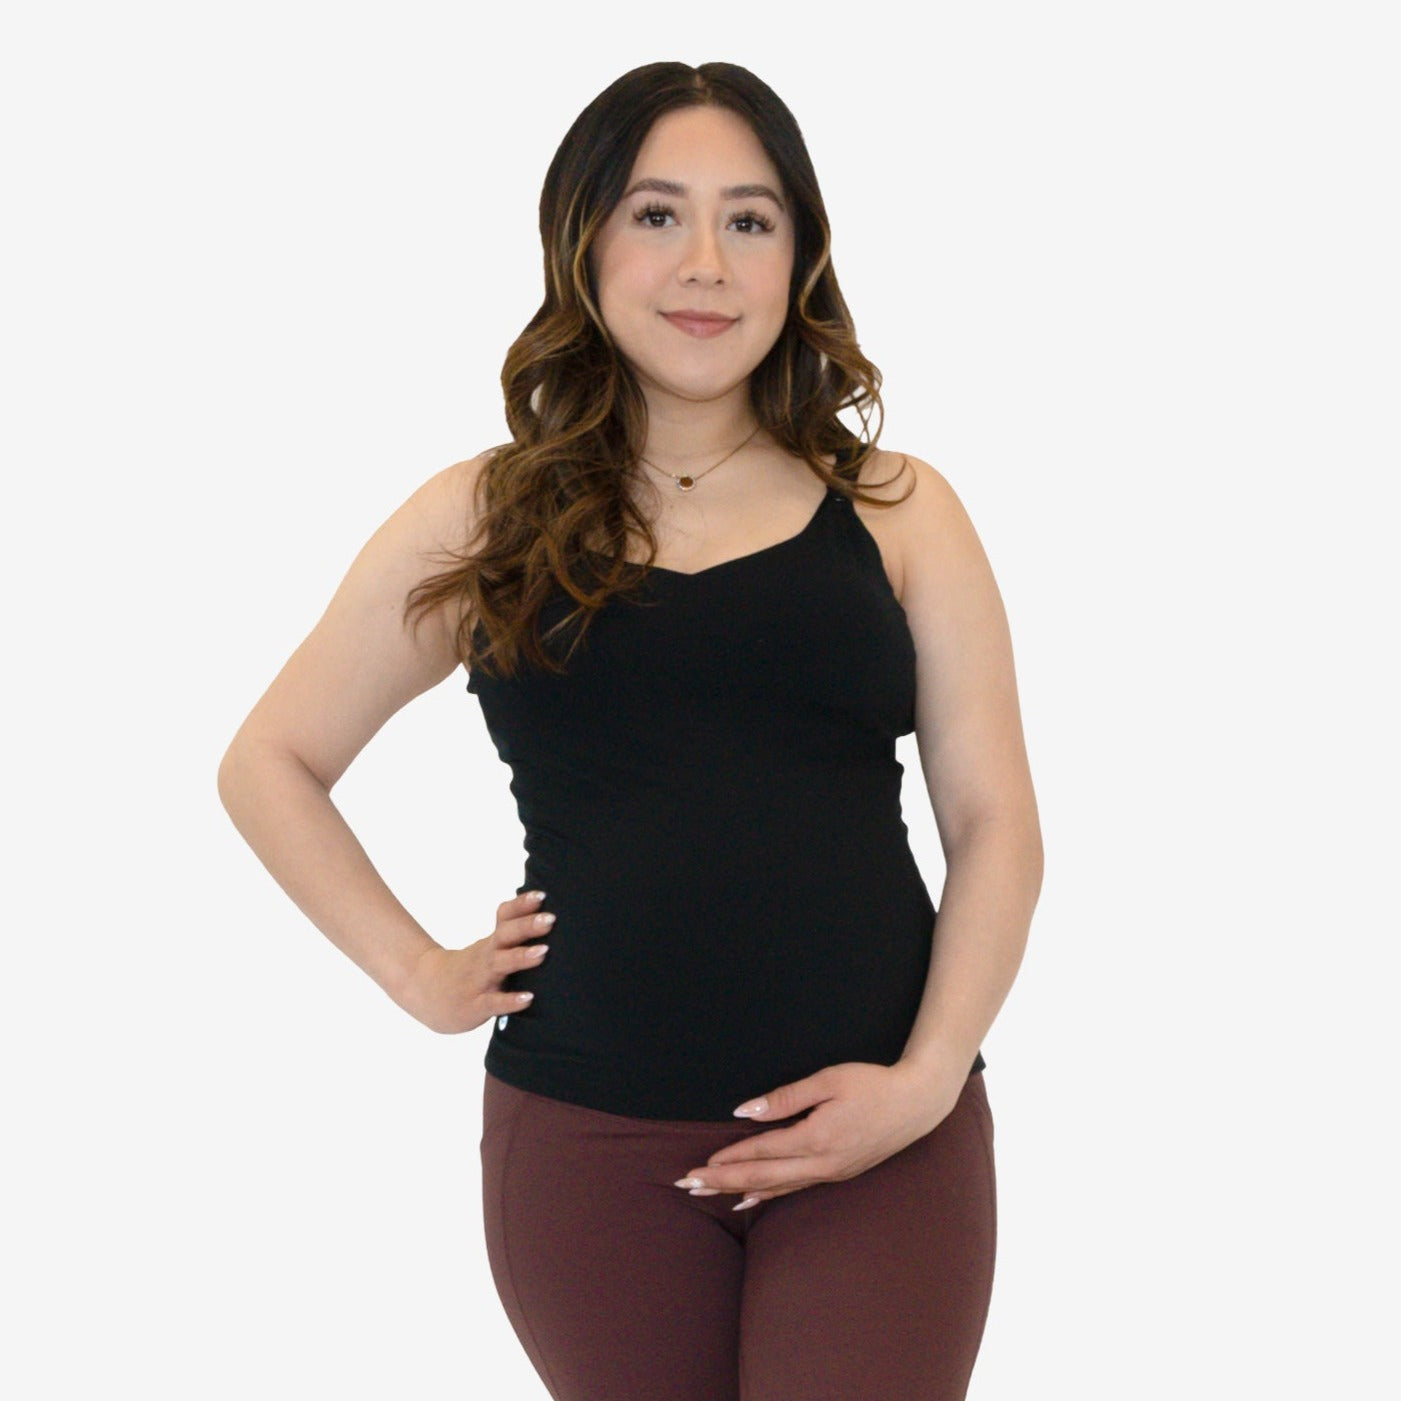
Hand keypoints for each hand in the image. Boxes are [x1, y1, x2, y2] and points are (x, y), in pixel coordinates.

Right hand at [398, 890, 551, 1033]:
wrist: (426, 992)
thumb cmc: (470, 967)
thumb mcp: (489, 946)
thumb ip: (512, 930)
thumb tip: (545, 910)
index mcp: (492, 941)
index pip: (505, 916)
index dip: (522, 905)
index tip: (541, 895)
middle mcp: (486, 956)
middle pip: (504, 936)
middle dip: (527, 926)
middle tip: (550, 919)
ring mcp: (480, 979)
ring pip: (499, 965)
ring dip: (520, 957)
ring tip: (543, 951)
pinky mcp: (476, 1005)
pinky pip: (493, 1002)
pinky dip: (510, 1000)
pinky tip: (527, 998)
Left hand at [674, 1060, 966, 1208]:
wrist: (918, 1103)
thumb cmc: (873, 1084)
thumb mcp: (829, 1080)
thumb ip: (786, 1097)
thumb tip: (746, 1111)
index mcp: (816, 1139)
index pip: (762, 1153)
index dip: (729, 1159)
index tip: (699, 1165)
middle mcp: (821, 1163)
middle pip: (762, 1177)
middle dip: (722, 1182)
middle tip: (688, 1186)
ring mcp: (830, 1172)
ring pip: (776, 1187)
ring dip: (739, 1190)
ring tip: (708, 1194)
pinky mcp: (838, 1173)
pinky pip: (794, 1188)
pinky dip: (768, 1195)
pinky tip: (750, 1200)